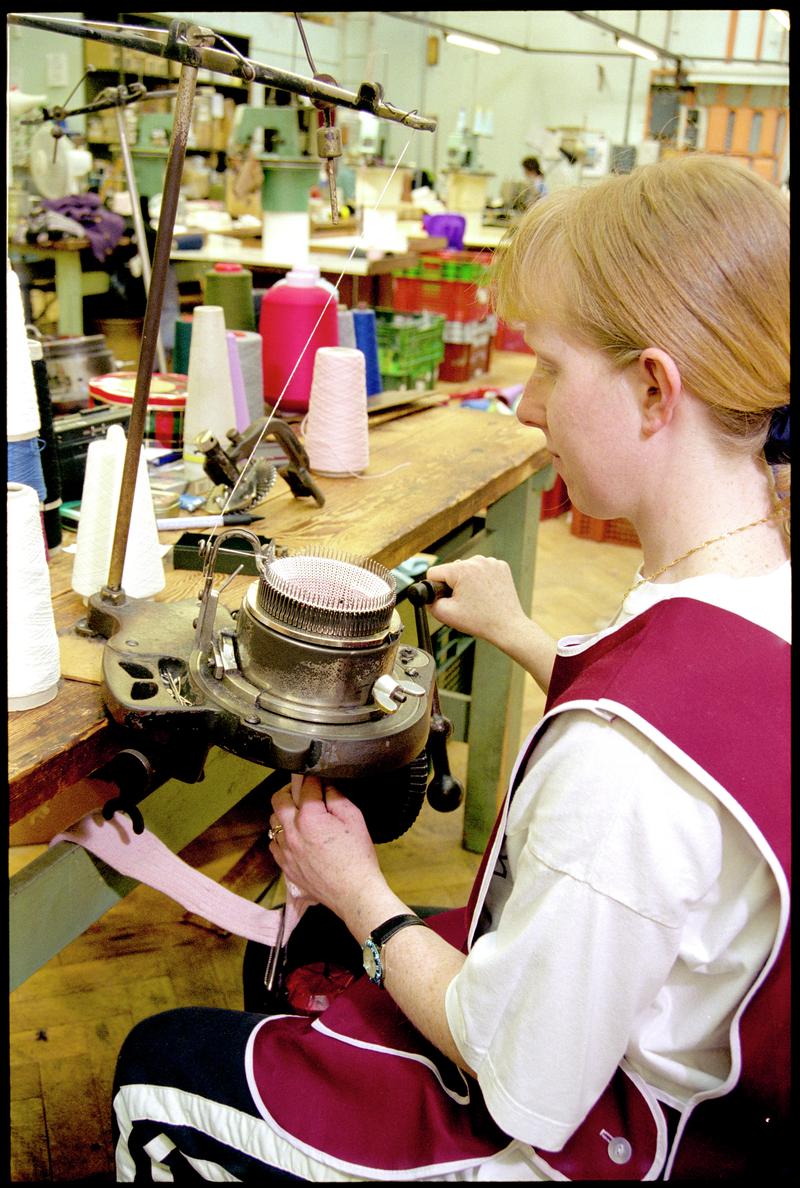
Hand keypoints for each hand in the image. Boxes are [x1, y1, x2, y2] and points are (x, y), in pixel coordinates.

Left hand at [269, 776, 384, 918]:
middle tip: (304, 792)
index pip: (305, 785)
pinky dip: (282, 836)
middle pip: (279, 799)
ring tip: (300, 815)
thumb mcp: (354, 818)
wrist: (354, 893)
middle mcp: (291, 832)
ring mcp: (285, 850)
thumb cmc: (357, 857)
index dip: (314, 778)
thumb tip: (325, 785)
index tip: (319, 778)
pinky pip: (274, 844)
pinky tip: (296, 837)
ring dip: (285, 813)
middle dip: (291, 790)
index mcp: (309, 817)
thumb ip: (336, 796)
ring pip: (273, 821)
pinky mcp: (285, 866)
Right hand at [426, 556, 528, 650]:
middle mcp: (477, 561)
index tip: (448, 599)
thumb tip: (428, 595)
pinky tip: (486, 593)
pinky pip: (481, 570)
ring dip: (467, 582)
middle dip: (454, 585)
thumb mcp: (445, 614)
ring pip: (467, 570)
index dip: (436, 588)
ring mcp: (491, 562)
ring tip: (477, 598)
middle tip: (465, 602)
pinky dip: (481, 580)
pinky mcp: (501, 566)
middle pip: (452, 570)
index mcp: (462, 569)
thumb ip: (429, 602)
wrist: (507, 626)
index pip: (434, 572)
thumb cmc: (481, 621)